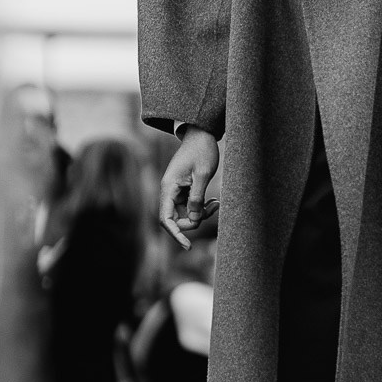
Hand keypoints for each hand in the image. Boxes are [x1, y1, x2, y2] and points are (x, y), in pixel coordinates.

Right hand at [159, 127, 219, 248]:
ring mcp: (175, 191)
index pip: (166, 218)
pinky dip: (201, 208)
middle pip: (175, 219)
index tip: (188, 246)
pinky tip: (213, 201)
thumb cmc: (202, 151)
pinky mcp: (183, 190)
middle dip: (193, 222)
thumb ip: (197, 198)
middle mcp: (168, 191)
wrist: (201, 134)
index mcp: (169, 187)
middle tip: (212, 211)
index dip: (176, 234)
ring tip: (216, 204)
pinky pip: (190, 207)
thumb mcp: (203, 174)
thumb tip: (194, 220)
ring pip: (185, 214)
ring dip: (200, 214)